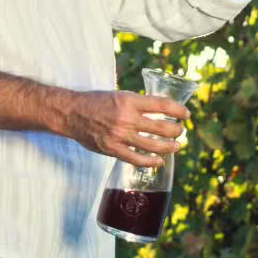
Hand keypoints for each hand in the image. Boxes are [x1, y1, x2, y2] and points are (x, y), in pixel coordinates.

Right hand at [63, 91, 187, 168]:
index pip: (162, 105)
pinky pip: (137, 159)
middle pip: (162, 127)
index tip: (186, 114)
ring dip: (169, 146)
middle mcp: (127, 118)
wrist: (72, 113)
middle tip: (181, 130)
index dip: (178, 110)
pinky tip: (159, 161)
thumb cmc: (96, 102)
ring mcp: (120, 135)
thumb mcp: (118, 95)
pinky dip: (151, 161)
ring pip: (153, 145)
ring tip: (177, 145)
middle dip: (176, 130)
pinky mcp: (113, 149)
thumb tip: (158, 111)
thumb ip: (137, 104)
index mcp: (129, 100)